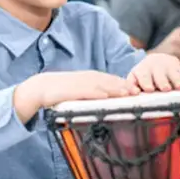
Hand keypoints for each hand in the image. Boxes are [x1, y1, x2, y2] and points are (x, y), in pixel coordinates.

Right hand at [14, 71, 139, 122]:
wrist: (41, 88)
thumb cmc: (61, 91)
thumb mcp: (80, 91)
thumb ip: (92, 94)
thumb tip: (106, 101)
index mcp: (90, 78)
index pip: (111, 79)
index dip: (124, 84)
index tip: (137, 90)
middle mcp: (88, 78)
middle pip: (110, 81)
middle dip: (125, 86)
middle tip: (138, 92)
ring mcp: (81, 83)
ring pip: (102, 85)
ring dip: (115, 88)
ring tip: (128, 93)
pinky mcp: (73, 90)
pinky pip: (88, 91)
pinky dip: (98, 93)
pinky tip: (106, 96)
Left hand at [127, 53, 179, 92]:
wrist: (156, 60)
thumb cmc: (143, 75)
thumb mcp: (134, 78)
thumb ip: (130, 86)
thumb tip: (130, 93)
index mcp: (144, 70)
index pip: (144, 75)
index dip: (146, 82)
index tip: (148, 89)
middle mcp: (157, 67)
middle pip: (160, 75)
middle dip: (163, 81)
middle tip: (165, 88)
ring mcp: (170, 68)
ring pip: (175, 74)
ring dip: (177, 80)